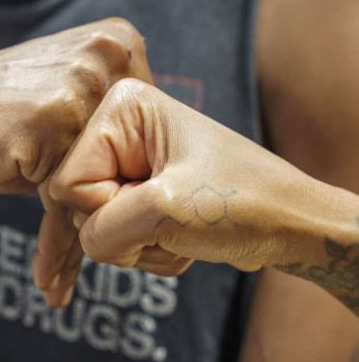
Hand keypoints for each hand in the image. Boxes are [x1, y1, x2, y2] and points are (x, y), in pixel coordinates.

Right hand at [0, 19, 150, 305]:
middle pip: (130, 160)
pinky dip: (58, 244)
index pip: (150, 135)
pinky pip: (71, 200)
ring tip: (61, 282)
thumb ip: (105, 119)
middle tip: (98, 265)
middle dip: (109, 218)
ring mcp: (79, 84)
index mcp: (114, 41)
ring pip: (102, 185)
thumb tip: (154, 167)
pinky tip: (48, 278)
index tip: (112, 232)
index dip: (129, 187)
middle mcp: (105, 52)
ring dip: (82, 242)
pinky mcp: (50, 121)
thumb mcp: (54, 110)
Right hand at [43, 78, 323, 302]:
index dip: (106, 210)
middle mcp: (120, 130)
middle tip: (170, 225)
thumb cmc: (243, 204)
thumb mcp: (165, 212)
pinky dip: (149, 251)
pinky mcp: (140, 189)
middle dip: (123, 233)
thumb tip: (85, 242)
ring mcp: (130, 162)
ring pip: (98, 227)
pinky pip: (118, 235)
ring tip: (183, 232)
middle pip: (78, 205)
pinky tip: (182, 240)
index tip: (153, 208)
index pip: (68, 182)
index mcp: (122, 110)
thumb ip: (101, 231)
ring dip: (140, 246)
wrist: (293, 225)